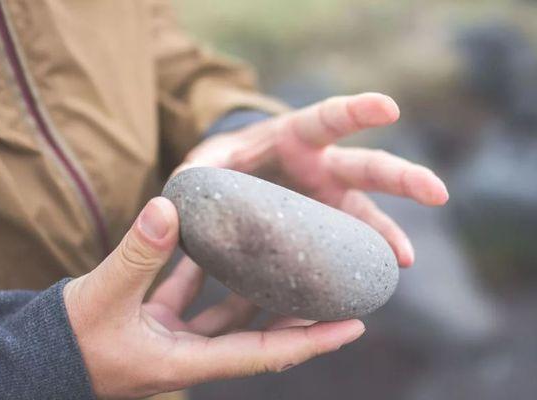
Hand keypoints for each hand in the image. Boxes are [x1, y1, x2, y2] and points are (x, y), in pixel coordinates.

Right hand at [64, 198, 364, 398]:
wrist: (32, 361)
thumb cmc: (67, 343)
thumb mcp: (101, 297)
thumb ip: (136, 254)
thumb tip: (168, 208)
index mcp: (188, 361)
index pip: (265, 353)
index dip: (312, 340)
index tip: (354, 324)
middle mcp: (190, 354)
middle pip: (258, 333)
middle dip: (295, 312)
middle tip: (330, 283)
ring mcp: (175, 339)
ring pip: (228, 313)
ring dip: (254, 287)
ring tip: (281, 255)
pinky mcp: (156, 323)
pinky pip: (192, 296)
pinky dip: (205, 273)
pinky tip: (213, 242)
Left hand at [182, 93, 448, 266]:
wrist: (235, 182)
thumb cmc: (224, 164)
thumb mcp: (206, 163)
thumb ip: (195, 173)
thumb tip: (178, 193)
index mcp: (294, 137)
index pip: (329, 118)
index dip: (358, 112)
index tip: (389, 107)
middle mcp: (321, 168)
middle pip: (367, 168)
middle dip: (402, 177)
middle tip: (437, 193)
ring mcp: (327, 200)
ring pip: (366, 215)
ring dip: (387, 235)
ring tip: (403, 261)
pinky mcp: (324, 230)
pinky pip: (346, 247)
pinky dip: (356, 264)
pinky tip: (366, 286)